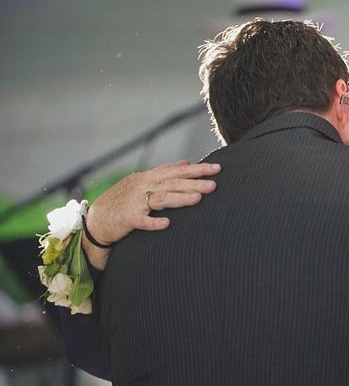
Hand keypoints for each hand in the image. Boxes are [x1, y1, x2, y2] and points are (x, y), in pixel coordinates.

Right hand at [85, 160, 220, 246]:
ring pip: (161, 198)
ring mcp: (134, 202)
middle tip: (215, 184)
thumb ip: (163, 174)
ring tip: (199, 199)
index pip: (176, 171)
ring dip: (180, 198)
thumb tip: (185, 162)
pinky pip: (142, 221)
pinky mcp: (127, 219)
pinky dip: (154, 222)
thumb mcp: (142, 183)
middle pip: (173, 183)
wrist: (95, 222)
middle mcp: (142, 186)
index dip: (197, 169)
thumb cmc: (122, 202)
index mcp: (148, 178)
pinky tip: (167, 223)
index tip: (217, 168)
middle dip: (195, 182)